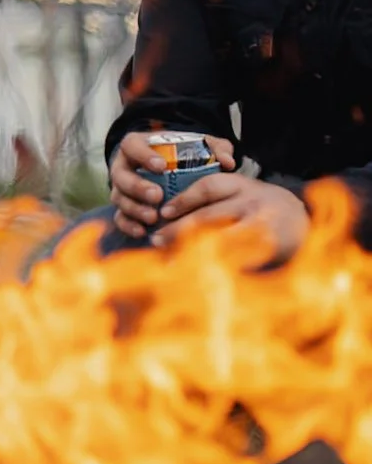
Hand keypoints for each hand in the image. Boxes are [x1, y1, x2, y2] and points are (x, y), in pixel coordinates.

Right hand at [110, 132, 235, 238]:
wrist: (170, 170)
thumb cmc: (182, 156)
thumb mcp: (198, 146)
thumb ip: (214, 148)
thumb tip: (228, 162)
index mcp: (137, 146)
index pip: (132, 146)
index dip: (143, 156)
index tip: (161, 167)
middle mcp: (123, 166)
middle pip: (121, 176)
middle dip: (137, 187)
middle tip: (157, 196)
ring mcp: (121, 188)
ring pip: (119, 198)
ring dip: (134, 208)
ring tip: (153, 217)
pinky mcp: (123, 207)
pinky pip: (119, 217)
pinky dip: (128, 225)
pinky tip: (143, 231)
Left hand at [155, 172, 309, 258]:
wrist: (307, 222)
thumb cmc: (264, 208)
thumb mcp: (245, 195)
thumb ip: (216, 202)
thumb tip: (171, 215)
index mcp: (243, 187)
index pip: (208, 187)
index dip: (184, 199)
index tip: (163, 212)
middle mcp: (252, 203)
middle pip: (209, 216)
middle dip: (178, 229)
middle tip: (156, 240)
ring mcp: (263, 227)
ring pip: (220, 240)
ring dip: (192, 252)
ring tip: (171, 263)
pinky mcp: (270, 248)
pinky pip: (239, 260)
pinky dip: (217, 268)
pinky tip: (198, 277)